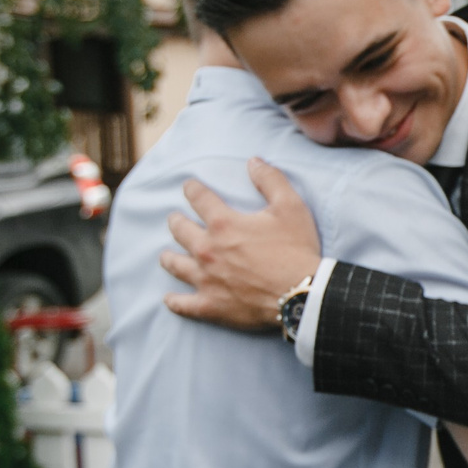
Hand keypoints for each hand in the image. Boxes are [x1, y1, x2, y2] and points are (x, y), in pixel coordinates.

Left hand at [159, 158, 323, 329]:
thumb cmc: (296, 249)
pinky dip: (174, 301)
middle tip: (174, 220)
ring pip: (176, 265)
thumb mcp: (290, 206)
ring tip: (165, 256)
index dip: (192, 189)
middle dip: (176, 222)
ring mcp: (206, 279)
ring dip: (168, 258)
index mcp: (223, 223)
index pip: (199, 199)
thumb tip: (253, 161)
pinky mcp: (211, 305)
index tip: (188, 186)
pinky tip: (169, 299)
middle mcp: (207, 249)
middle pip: (180, 231)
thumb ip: (271, 180)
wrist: (301, 294)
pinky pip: (184, 304)